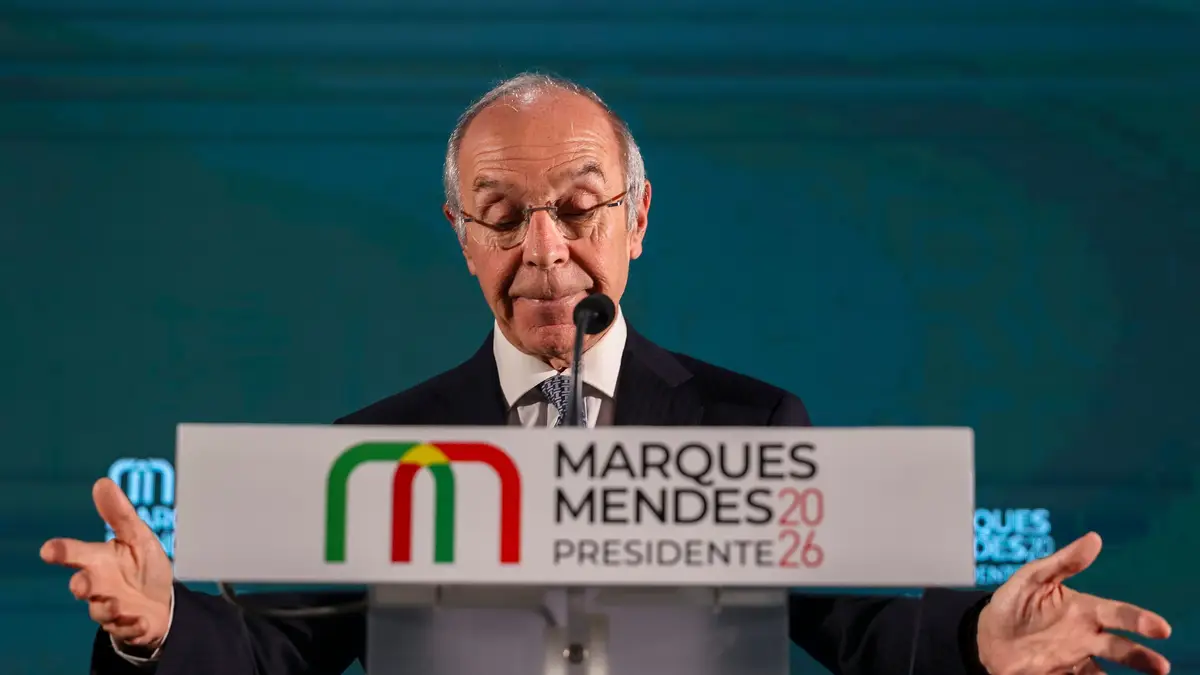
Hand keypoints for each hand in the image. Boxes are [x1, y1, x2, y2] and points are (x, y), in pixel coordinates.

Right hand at [40, 478, 173, 648]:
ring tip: (117, 604)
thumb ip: (119, 514)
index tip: (49, 550)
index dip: (61, 551)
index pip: (74, 555)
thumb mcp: (138, 536)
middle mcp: (99, 585)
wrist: (163, 601)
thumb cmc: (143, 566)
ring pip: (100, 611)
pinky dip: (131, 626)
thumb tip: (102, 482)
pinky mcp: (127, 625)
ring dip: (106, 608)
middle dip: (81, 584)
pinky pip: (126, 629)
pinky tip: (140, 621)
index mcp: (98, 560)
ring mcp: (111, 608)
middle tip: (81, 582)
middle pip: (82, 585)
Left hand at [977, 532, 1170, 674]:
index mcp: (1084, 609)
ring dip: (1127, 673)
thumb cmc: (1013, 603)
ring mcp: (1075, 657)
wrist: (988, 637)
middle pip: (1120, 647)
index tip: (1160, 628)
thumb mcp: (1033, 577)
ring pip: (1107, 668)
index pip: (1118, 614)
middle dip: (1141, 656)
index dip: (1139, 620)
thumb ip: (1063, 562)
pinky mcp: (1063, 674)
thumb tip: (1094, 538)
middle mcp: (1085, 635)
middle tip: (1161, 666)